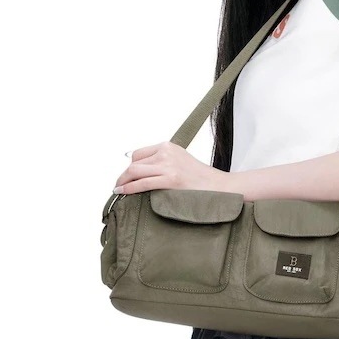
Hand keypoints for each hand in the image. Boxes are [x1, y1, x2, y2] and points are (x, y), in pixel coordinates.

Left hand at [112, 141, 226, 194]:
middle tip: (119, 186)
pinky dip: (129, 188)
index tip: (127, 177)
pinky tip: (123, 192)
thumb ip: (163, 162)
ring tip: (119, 190)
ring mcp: (169, 166)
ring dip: (123, 182)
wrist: (219, 186)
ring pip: (135, 171)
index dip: (130, 166)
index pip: (139, 154)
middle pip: (134, 162)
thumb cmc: (200, 179)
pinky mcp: (171, 179)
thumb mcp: (180, 161)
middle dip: (124, 175)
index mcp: (168, 146)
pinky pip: (142, 183)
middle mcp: (167, 153)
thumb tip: (142, 172)